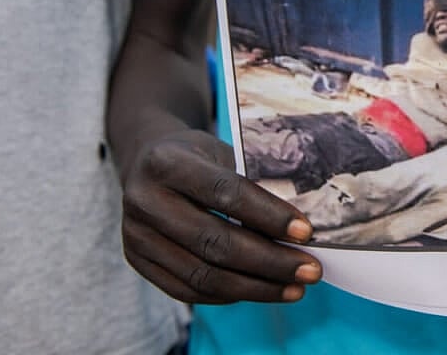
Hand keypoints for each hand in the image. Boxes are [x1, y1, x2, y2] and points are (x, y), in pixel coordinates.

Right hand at [119, 129, 321, 303]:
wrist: (146, 161)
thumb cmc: (198, 156)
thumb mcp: (222, 152)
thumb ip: (253, 182)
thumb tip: (300, 227)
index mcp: (167, 162)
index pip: (225, 193)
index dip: (269, 215)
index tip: (307, 233)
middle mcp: (144, 200)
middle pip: (214, 243)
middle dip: (270, 261)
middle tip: (310, 271)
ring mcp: (135, 235)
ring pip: (203, 275)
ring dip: (255, 287)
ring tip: (294, 288)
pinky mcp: (137, 260)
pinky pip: (188, 290)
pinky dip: (229, 294)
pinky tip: (261, 289)